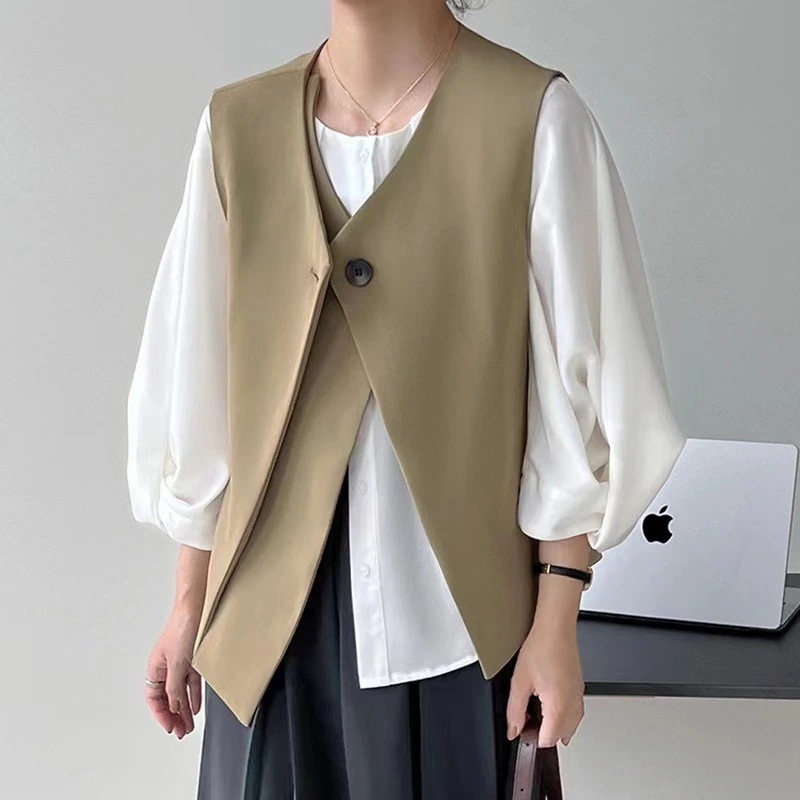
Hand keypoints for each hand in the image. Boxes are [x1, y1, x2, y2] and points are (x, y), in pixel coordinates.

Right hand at [144, 608, 202, 738]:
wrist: (196, 608)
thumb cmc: (182, 629)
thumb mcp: (178, 663)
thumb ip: (175, 687)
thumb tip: (174, 706)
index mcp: (155, 668)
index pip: (154, 699)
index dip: (161, 715)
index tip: (171, 727)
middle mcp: (165, 667)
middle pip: (167, 698)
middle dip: (173, 716)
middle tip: (181, 732)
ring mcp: (179, 663)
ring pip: (179, 692)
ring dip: (184, 710)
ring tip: (189, 726)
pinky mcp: (192, 658)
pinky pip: (191, 682)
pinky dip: (193, 695)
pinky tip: (195, 707)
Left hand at [506, 621, 584, 746]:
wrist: (556, 628)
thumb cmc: (541, 648)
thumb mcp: (520, 682)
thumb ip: (515, 711)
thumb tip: (514, 730)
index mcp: (559, 707)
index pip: (547, 740)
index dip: (532, 737)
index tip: (522, 725)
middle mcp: (573, 705)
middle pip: (560, 736)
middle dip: (543, 732)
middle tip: (527, 716)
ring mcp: (578, 697)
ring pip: (570, 726)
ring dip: (554, 725)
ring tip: (537, 708)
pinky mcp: (579, 688)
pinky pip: (575, 712)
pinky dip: (563, 714)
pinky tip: (550, 701)